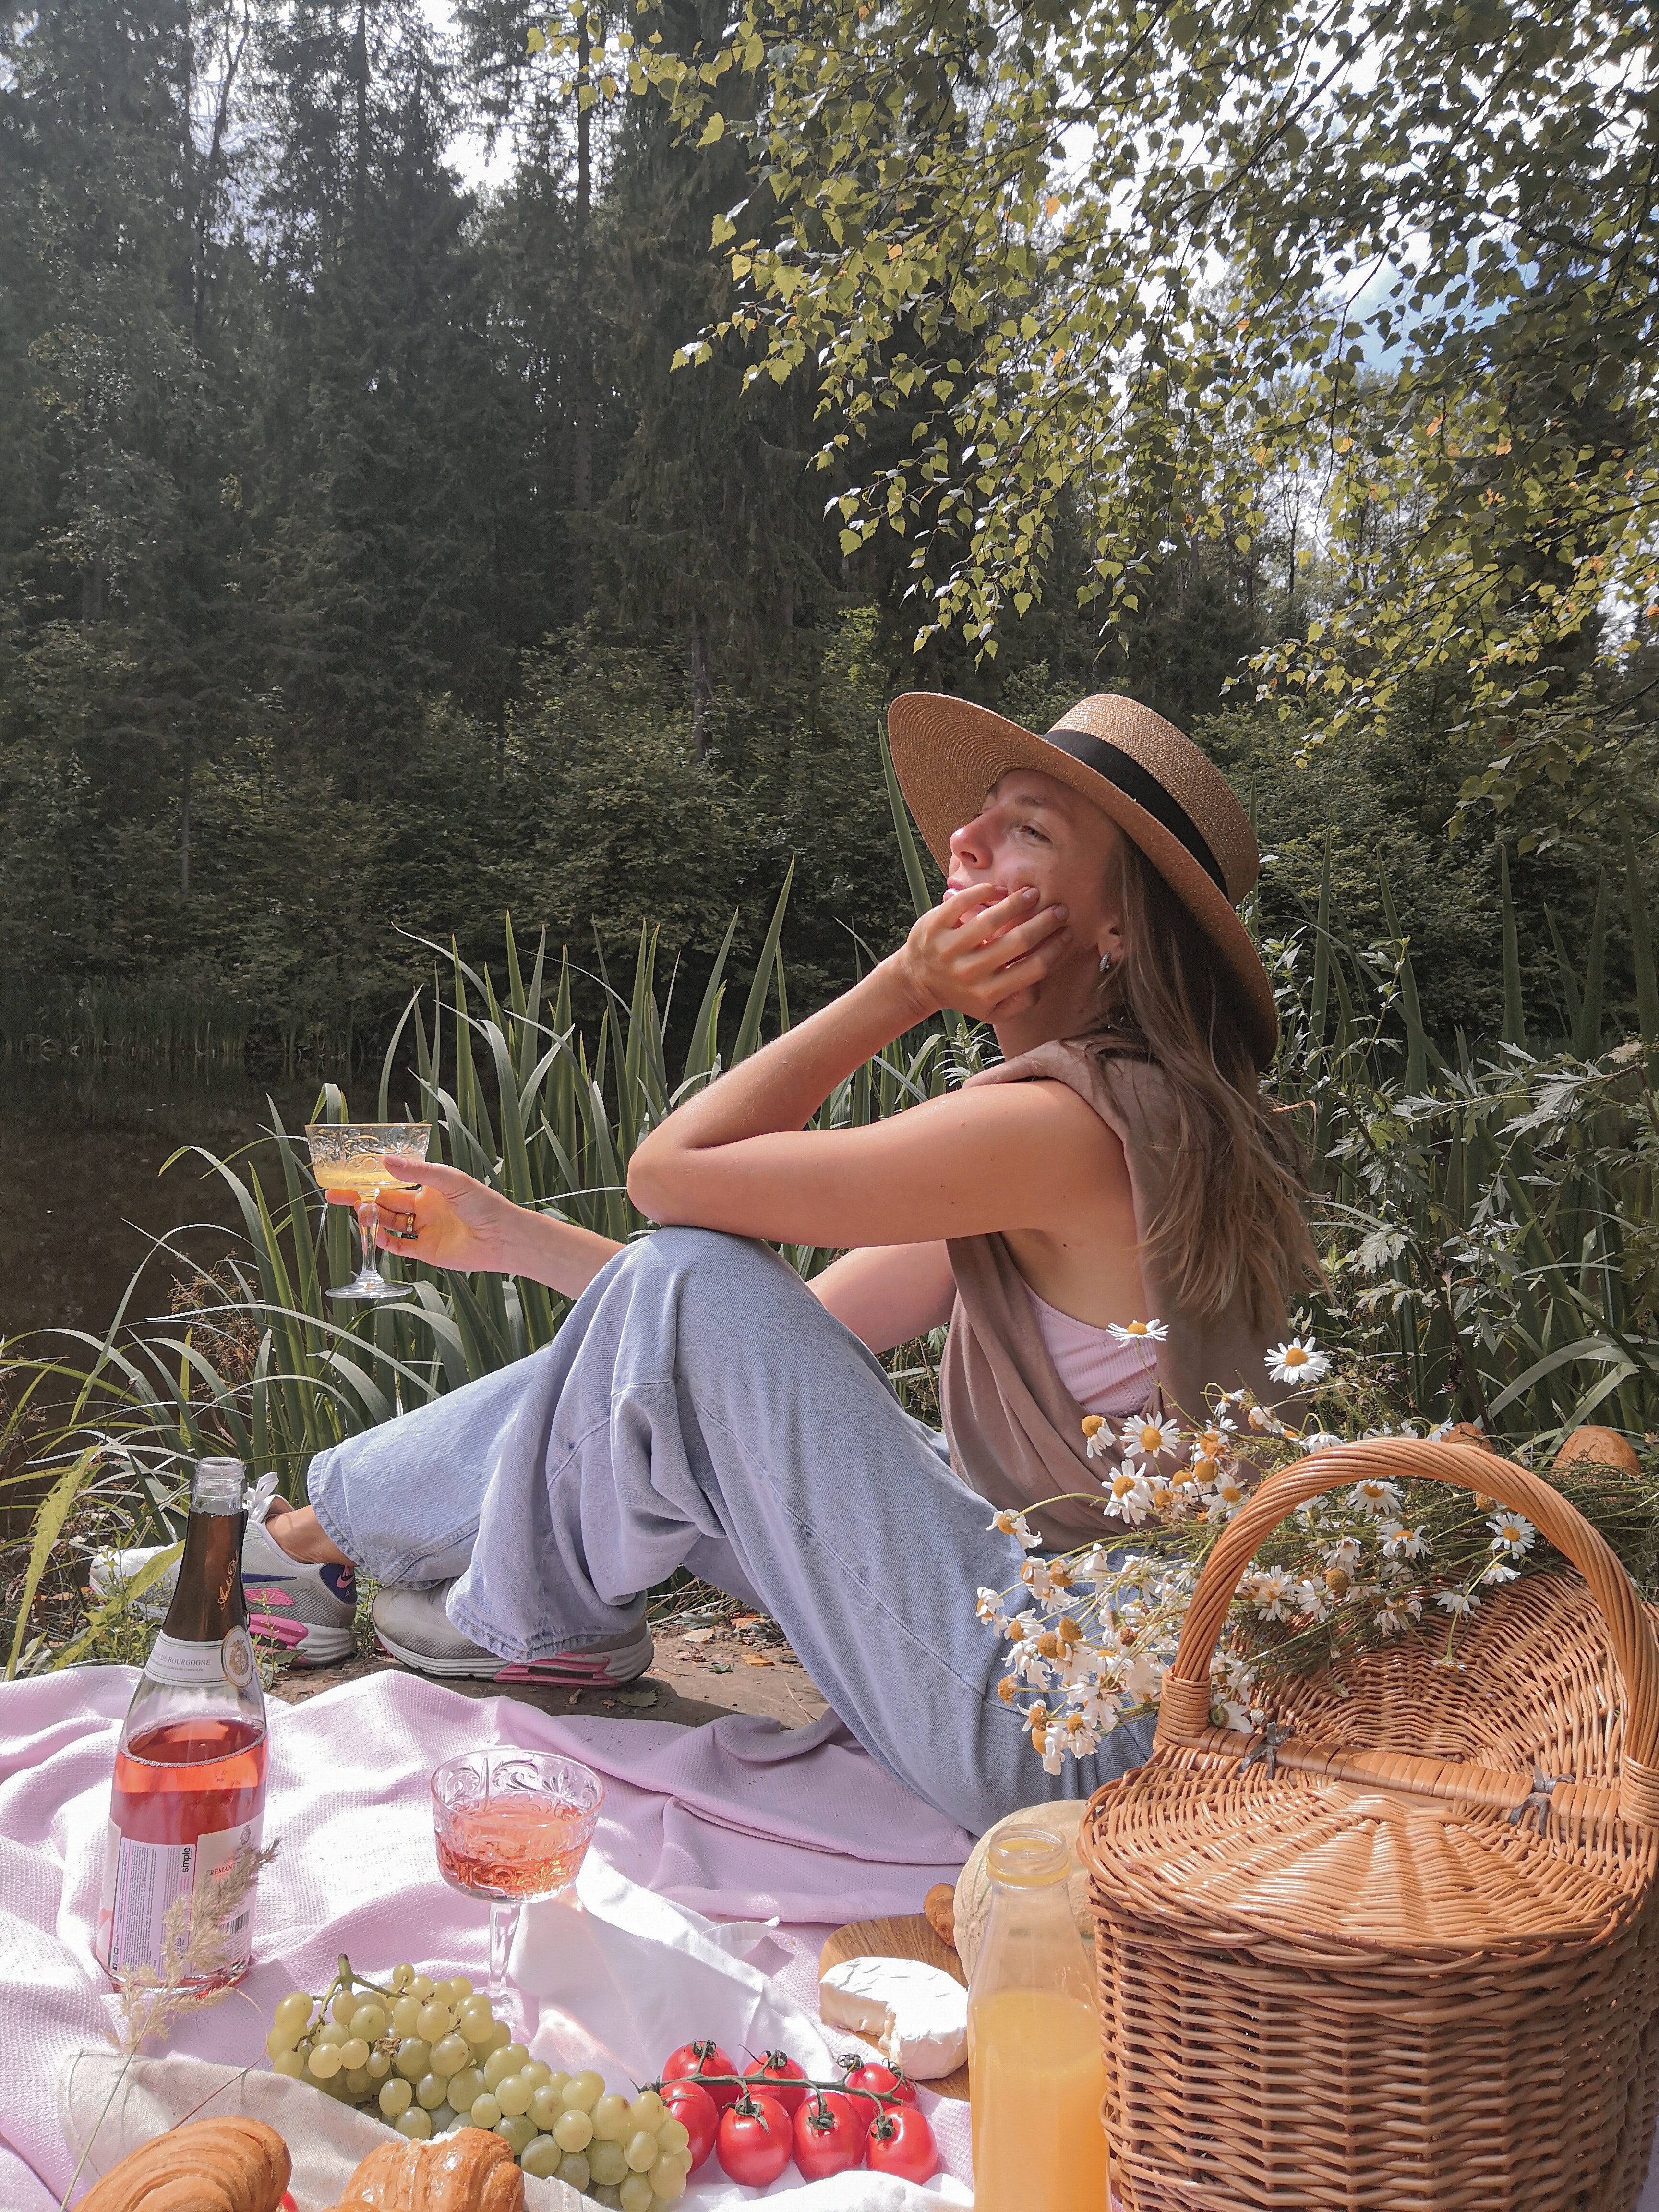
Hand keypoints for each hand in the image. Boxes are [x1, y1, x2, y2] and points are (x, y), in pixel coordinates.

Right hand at [322, 1155, 520, 1275]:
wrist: (503, 1237)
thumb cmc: (483, 1203)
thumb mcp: (450, 1180)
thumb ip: (417, 1172)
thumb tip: (385, 1160)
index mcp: (429, 1189)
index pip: (392, 1183)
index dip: (370, 1181)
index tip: (346, 1177)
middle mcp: (424, 1209)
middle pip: (385, 1203)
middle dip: (362, 1199)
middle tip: (336, 1195)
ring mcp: (424, 1231)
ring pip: (390, 1224)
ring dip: (373, 1219)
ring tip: (357, 1212)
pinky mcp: (427, 1252)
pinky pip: (401, 1246)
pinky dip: (386, 1242)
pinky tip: (375, 1234)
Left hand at [892, 882, 1071, 1023]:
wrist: (916, 981)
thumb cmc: (962, 992)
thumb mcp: (992, 1011)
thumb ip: (1021, 1001)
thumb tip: (1043, 978)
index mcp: (987, 994)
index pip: (1033, 968)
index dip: (1055, 949)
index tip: (1067, 933)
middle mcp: (969, 972)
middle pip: (1018, 942)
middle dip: (1045, 922)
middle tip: (1059, 910)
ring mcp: (949, 948)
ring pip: (991, 919)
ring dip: (1018, 903)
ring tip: (1032, 894)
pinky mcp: (933, 926)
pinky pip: (963, 903)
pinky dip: (984, 892)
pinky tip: (1000, 890)